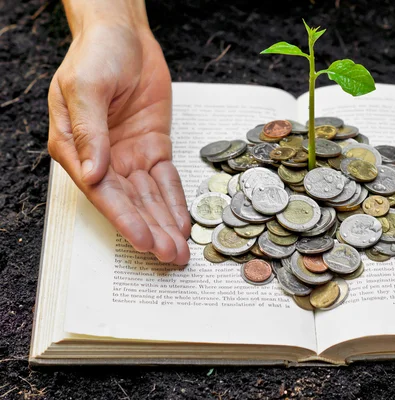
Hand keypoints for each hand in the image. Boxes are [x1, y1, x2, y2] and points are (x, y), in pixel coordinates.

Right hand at [48, 21, 190, 264]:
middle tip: (171, 257)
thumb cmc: (96, 54)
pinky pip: (166, 180)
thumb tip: (94, 173)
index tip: (144, 240)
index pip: (103, 194)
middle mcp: (103, 159)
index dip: (125, 219)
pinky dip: (175, 202)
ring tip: (180, 252)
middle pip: (130, 203)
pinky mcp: (153, 147)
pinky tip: (183, 223)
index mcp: (77, 149)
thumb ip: (90, 131)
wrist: (123, 35)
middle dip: (152, 231)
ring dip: (165, 224)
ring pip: (150, 198)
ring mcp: (130, 155)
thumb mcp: (86, 88)